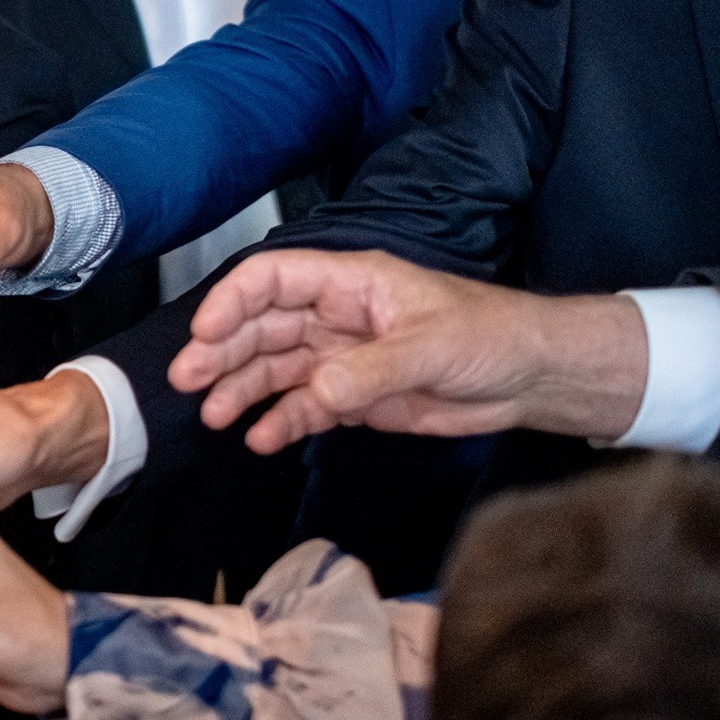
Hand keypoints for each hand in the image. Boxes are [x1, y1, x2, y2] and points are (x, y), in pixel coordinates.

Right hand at [172, 248, 650, 453]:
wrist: (531, 378)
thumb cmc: (492, 336)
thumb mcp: (430, 347)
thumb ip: (369, 371)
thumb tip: (317, 391)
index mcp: (351, 283)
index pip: (273, 280)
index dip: (232, 303)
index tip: (206, 334)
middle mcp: (336, 316)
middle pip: (261, 327)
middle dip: (221, 352)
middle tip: (188, 380)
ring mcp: (342, 357)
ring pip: (274, 368)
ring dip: (241, 389)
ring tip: (213, 415)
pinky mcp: (354, 396)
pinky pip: (304, 407)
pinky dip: (280, 421)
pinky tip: (261, 438)